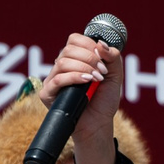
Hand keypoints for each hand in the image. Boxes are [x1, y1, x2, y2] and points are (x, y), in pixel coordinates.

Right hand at [44, 31, 123, 163]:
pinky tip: (87, 82)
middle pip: (68, 49)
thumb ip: (113, 58)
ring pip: (62, 62)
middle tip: (102, 72)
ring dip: (83, 68)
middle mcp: (61, 67)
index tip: (103, 59)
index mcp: (74, 59)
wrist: (99, 124)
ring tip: (97, 79)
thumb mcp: (115, 76)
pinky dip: (74, 77)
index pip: (74, 40)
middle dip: (89, 58)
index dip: (89, 45)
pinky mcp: (48, 94)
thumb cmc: (104, 100)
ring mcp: (53, 80)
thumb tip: (101, 44)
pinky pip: (57, 80)